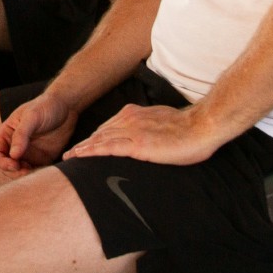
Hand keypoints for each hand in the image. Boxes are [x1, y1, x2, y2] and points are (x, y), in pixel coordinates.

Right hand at [0, 91, 76, 174]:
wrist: (67, 107)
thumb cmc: (45, 106)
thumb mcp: (31, 116)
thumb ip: (21, 135)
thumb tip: (13, 155)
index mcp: (6, 135)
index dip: (2, 163)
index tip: (14, 165)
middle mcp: (15, 146)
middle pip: (7, 167)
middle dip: (15, 172)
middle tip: (27, 171)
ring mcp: (28, 154)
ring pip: (21, 173)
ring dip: (27, 176)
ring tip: (38, 172)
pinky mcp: (42, 160)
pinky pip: (37, 173)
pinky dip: (39, 175)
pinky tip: (47, 172)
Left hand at [63, 103, 221, 165]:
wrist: (203, 127)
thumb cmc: (189, 130)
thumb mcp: (162, 125)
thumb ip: (149, 129)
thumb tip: (146, 140)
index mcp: (135, 114)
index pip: (108, 127)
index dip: (94, 138)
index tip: (83, 146)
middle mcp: (129, 119)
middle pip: (100, 133)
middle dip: (84, 144)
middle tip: (69, 155)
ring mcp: (132, 131)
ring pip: (100, 139)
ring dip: (83, 149)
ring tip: (69, 158)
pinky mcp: (138, 144)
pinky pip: (108, 148)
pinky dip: (92, 152)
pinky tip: (81, 157)